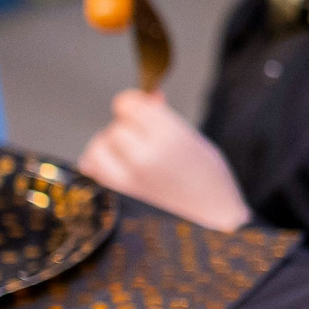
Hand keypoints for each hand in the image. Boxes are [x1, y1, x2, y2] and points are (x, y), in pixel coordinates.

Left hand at [77, 90, 252, 231]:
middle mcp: (145, 156)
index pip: (128, 104)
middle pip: (116, 127)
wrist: (214, 212)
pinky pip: (93, 168)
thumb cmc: (208, 173)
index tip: (147, 111)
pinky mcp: (122, 192)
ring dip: (111, 146)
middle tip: (148, 139)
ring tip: (133, 153)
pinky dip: (99, 164)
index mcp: (168, 135)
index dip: (136, 105)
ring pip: (99, 146)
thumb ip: (164, 116)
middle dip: (128, 129)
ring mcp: (130, 177)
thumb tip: (147, 96)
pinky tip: (116, 166)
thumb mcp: (192, 136)